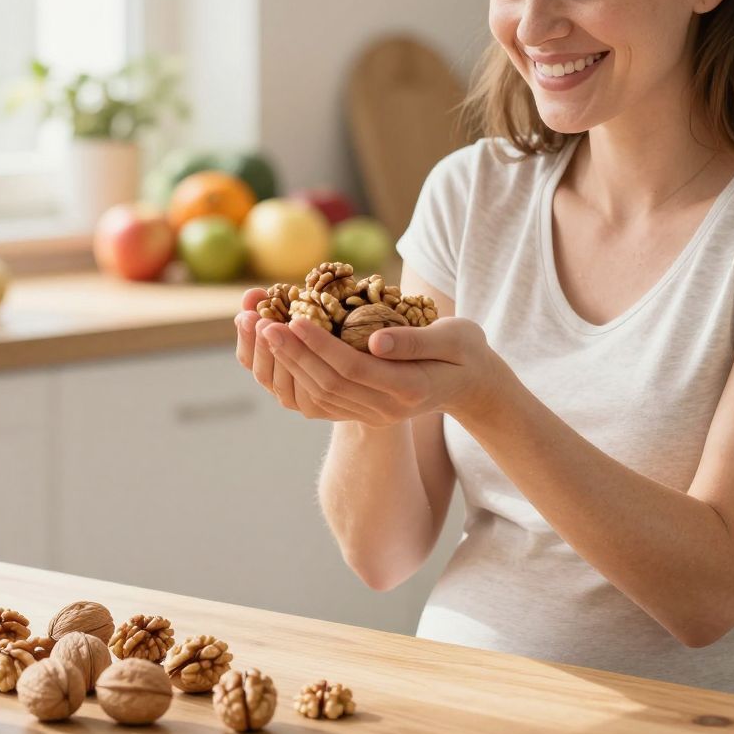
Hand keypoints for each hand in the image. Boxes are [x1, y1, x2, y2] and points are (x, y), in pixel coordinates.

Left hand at [240, 297, 502, 425]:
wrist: (471, 385)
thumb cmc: (465, 351)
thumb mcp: (453, 337)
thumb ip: (414, 341)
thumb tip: (373, 340)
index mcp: (408, 388)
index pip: (352, 368)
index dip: (320, 344)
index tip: (294, 318)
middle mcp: (386, 409)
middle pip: (327, 383)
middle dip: (292, 353)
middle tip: (263, 322)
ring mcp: (374, 415)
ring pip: (320, 395)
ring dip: (288, 364)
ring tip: (263, 332)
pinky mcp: (365, 412)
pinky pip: (322, 400)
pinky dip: (298, 375)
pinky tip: (280, 351)